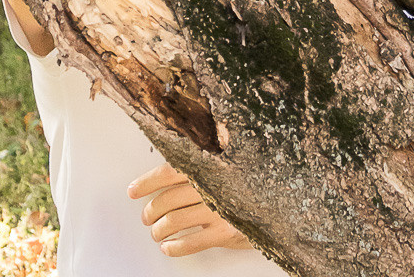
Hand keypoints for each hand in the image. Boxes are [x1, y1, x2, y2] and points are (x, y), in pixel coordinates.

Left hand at [128, 164, 249, 256]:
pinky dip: (174, 247)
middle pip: (167, 199)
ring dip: (159, 230)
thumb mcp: (226, 167)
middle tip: (146, 217)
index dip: (146, 182)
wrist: (280, 204)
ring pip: (174, 221)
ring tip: (157, 233)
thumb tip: (167, 176)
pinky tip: (168, 248)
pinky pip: (190, 243)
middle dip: (151, 211)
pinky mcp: (225, 232)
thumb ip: (201, 168)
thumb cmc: (248, 183)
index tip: (133, 191)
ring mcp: (217, 209)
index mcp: (207, 165)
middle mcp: (210, 185)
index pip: (167, 171)